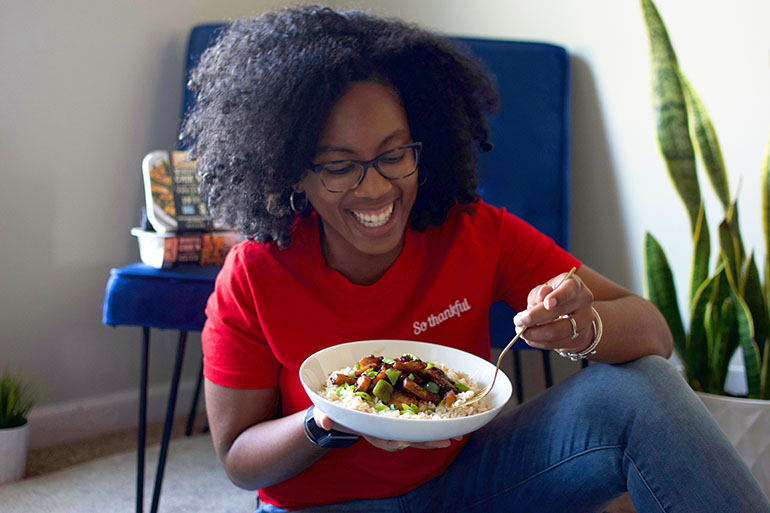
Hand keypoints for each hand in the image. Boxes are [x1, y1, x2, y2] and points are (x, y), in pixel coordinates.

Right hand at [313, 408, 458, 451]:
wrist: (341, 408)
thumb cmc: (336, 412)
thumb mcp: (327, 414)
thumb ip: (325, 418)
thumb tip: (324, 420)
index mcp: (369, 429)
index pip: (382, 439)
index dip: (392, 442)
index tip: (402, 444)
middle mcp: (385, 428)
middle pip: (407, 438)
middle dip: (426, 441)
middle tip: (445, 442)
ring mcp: (395, 420)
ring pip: (418, 430)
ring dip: (436, 432)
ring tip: (456, 434)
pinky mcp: (402, 408)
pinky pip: (420, 414)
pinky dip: (435, 416)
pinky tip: (450, 414)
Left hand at [513, 270, 594, 353]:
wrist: (572, 313)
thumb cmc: (553, 297)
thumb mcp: (544, 290)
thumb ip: (540, 292)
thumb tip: (541, 296)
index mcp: (574, 285)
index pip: (568, 290)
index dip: (558, 297)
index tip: (546, 303)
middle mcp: (583, 303)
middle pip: (560, 313)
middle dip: (534, 318)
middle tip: (518, 320)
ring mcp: (584, 322)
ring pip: (557, 332)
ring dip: (535, 334)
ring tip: (522, 330)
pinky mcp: (579, 339)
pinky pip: (556, 344)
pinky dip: (539, 342)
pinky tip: (530, 337)